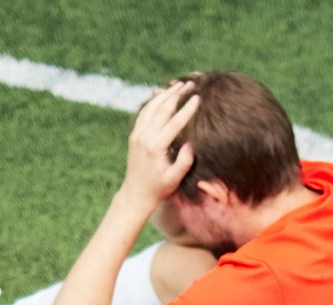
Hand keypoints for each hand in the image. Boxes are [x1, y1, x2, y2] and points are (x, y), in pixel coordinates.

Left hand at [122, 79, 199, 205]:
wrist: (136, 194)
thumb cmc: (159, 188)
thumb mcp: (175, 179)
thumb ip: (184, 162)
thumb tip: (192, 144)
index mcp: (156, 147)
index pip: (174, 122)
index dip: (187, 109)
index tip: (198, 98)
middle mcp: (144, 137)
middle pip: (162, 109)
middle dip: (177, 94)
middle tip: (190, 84)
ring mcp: (137, 134)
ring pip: (151, 107)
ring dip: (165, 94)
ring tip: (178, 85)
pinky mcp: (134, 135)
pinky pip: (144, 112)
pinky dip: (153, 101)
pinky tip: (163, 95)